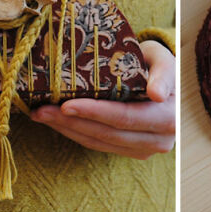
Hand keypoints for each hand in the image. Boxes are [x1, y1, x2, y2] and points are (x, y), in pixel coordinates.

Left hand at [30, 40, 174, 159]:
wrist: (165, 82)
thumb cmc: (159, 65)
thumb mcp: (163, 60)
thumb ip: (163, 74)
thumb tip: (156, 94)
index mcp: (169, 118)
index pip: (126, 118)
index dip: (95, 113)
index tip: (66, 105)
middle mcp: (160, 140)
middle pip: (108, 134)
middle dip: (72, 123)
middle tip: (41, 111)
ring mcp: (146, 149)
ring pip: (101, 143)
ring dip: (68, 130)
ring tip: (41, 115)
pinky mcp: (133, 152)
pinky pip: (101, 145)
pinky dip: (77, 134)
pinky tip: (57, 122)